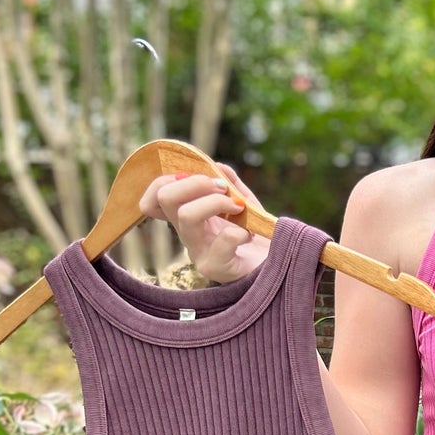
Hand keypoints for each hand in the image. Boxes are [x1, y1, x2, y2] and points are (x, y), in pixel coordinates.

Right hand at [138, 159, 268, 283]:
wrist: (279, 264)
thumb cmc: (259, 236)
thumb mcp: (246, 203)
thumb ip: (232, 184)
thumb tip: (217, 166)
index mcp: (188, 217)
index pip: (155, 197)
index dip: (167, 180)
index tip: (199, 177)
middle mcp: (187, 234)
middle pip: (166, 198)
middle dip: (196, 183)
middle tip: (222, 188)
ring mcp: (198, 252)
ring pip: (187, 215)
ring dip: (216, 202)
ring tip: (239, 207)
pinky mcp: (215, 268)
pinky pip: (222, 240)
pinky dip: (240, 231)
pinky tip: (249, 235)